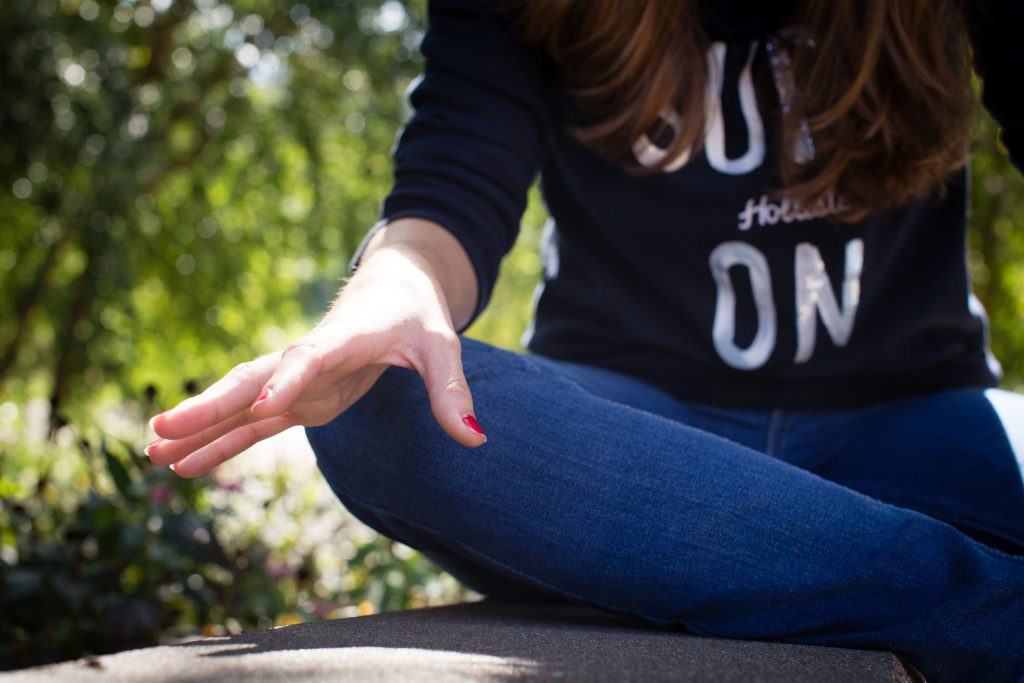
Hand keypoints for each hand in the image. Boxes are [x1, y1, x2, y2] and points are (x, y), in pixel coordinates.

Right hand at [146, 245, 486, 477]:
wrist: (393, 286)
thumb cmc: (416, 312)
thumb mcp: (441, 345)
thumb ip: (451, 390)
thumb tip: (476, 440)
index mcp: (344, 337)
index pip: (312, 357)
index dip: (289, 380)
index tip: (266, 405)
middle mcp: (309, 358)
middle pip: (253, 380)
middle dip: (210, 406)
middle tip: (160, 429)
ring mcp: (298, 380)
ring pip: (242, 404)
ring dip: (201, 428)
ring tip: (152, 454)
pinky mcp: (300, 398)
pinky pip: (255, 424)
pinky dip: (222, 443)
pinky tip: (186, 465)